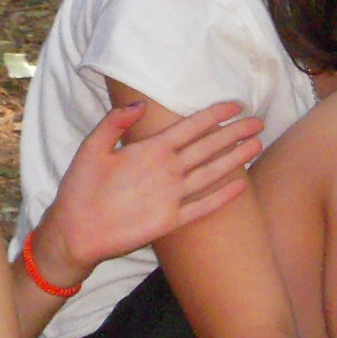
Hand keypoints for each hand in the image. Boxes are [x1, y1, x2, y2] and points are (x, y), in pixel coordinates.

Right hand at [31, 100, 262, 285]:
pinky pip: (204, 207)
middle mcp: (167, 172)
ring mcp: (172, 198)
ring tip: (257, 146)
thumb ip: (115, 121)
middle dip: (236, 133)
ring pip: (213, 174)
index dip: (216, 115)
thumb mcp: (90, 148)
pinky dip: (224, 197)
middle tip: (259, 122)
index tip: (236, 107)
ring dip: (237, 159)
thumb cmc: (80, 189)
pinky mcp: (171, 222)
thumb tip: (141, 103)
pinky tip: (241, 188)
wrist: (77, 234)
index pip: (191, 127)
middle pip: (209, 147)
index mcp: (149, 151)